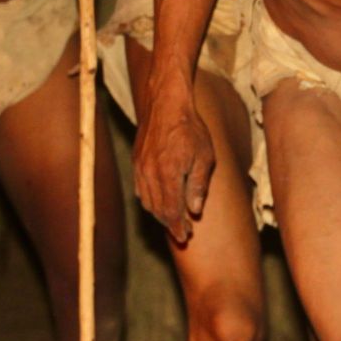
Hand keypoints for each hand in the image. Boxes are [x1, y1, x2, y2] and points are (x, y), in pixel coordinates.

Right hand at [133, 86, 214, 243]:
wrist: (166, 104)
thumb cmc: (190, 128)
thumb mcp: (204, 155)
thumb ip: (198, 184)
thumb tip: (194, 210)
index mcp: (169, 175)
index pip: (171, 211)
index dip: (178, 227)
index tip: (185, 237)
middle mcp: (150, 175)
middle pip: (158, 210)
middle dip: (170, 224)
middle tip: (181, 232)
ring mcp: (140, 168)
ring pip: (147, 202)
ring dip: (159, 214)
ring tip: (172, 219)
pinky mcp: (136, 161)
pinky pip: (140, 189)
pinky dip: (149, 200)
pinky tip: (158, 202)